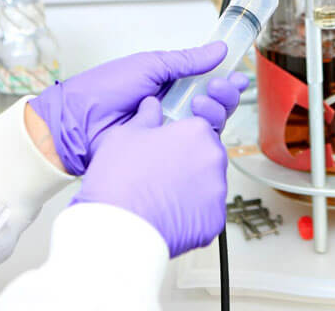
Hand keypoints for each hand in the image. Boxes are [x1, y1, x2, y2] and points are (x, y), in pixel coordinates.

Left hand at [27, 42, 247, 174]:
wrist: (77, 123)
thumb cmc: (103, 90)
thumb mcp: (149, 65)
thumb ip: (187, 60)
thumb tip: (219, 49)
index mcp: (169, 84)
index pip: (206, 82)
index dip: (225, 80)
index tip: (237, 76)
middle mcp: (173, 108)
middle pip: (214, 105)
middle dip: (224, 95)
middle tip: (220, 88)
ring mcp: (171, 131)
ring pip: (209, 125)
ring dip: (214, 110)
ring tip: (202, 104)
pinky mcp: (168, 153)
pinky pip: (194, 144)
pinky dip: (201, 132)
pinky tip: (195, 121)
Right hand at [72, 96, 227, 257]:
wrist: (117, 229)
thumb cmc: (118, 181)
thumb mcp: (124, 135)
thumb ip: (146, 117)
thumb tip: (152, 106)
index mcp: (196, 132)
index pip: (198, 129)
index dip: (179, 141)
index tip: (166, 150)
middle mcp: (213, 158)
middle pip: (206, 157)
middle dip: (188, 164)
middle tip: (160, 175)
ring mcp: (217, 191)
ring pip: (208, 185)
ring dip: (191, 189)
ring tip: (161, 197)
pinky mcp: (215, 220)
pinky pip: (207, 213)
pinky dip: (192, 215)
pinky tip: (168, 215)